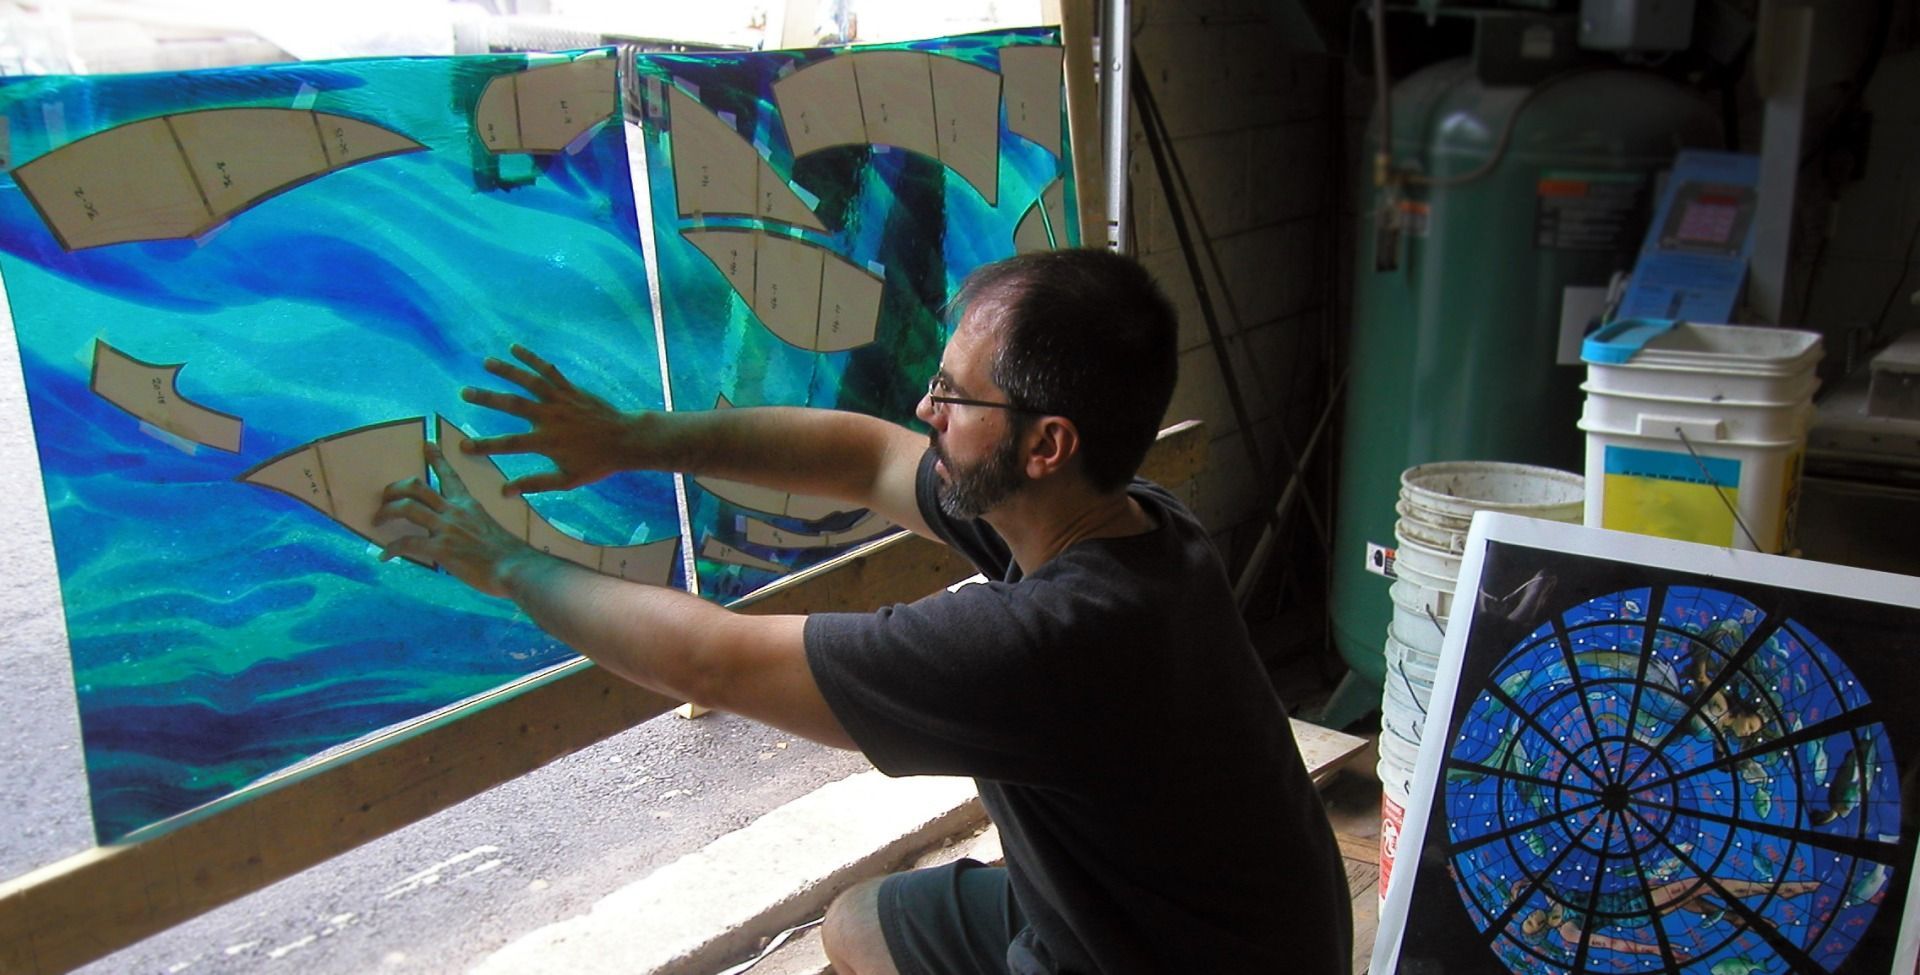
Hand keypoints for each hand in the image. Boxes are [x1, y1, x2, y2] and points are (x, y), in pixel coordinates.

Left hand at [377, 441, 543, 597]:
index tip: (427, 443)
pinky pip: (406, 543)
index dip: (436, 458)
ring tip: (377, 521)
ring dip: (386, 512)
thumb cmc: (508, 554)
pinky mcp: (440, 548)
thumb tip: (460, 537)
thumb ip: (470, 527)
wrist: (515, 568)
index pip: (450, 476)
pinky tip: (384, 556)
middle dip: (394, 489)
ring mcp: (446, 528)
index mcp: (468, 504)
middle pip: (416, 487)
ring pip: (406, 508)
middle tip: (385, 498)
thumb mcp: (488, 530)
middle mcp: (454, 511)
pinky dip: (391, 549)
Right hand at [459, 344, 641, 495]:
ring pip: (530, 382)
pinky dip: (532, 358)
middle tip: (464, 393)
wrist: (626, 440)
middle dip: (487, 398)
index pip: (508, 444)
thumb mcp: (567, 480)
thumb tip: (505, 492)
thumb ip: (535, 483)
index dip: (484, 446)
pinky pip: (549, 371)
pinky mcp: (571, 389)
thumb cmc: (597, 463)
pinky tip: (515, 348)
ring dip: (507, 371)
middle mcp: (550, 417)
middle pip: (513, 405)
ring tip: (486, 363)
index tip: (462, 446)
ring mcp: (561, 400)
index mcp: (546, 442)